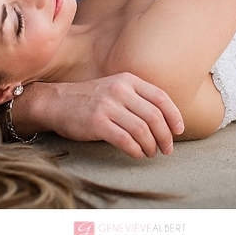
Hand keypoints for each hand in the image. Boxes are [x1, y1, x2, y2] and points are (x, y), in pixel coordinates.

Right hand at [15, 73, 184, 158]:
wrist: (56, 101)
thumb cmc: (89, 99)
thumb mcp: (115, 88)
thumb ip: (137, 97)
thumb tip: (164, 120)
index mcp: (127, 80)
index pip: (160, 97)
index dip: (174, 116)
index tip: (179, 131)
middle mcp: (120, 91)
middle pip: (154, 116)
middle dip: (165, 136)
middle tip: (167, 148)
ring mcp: (107, 106)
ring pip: (142, 130)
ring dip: (151, 145)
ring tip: (151, 153)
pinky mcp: (97, 123)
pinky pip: (125, 140)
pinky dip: (136, 150)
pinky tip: (137, 154)